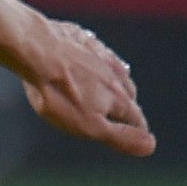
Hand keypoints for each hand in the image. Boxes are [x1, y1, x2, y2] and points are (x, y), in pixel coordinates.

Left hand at [22, 21, 155, 156]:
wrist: (36, 50)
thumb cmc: (58, 93)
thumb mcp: (88, 125)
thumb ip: (119, 136)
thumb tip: (151, 146)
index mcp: (118, 98)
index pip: (136, 118)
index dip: (137, 130)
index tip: (140, 136)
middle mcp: (115, 75)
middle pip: (129, 94)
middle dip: (129, 106)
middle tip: (126, 115)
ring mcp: (99, 55)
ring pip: (116, 72)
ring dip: (118, 83)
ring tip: (116, 90)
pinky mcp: (82, 39)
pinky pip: (98, 52)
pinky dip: (101, 61)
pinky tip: (95, 60)